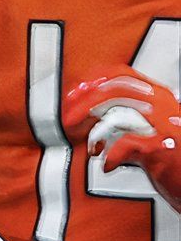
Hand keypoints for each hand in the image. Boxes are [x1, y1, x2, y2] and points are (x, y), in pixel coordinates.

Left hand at [62, 66, 180, 205]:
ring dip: (96, 133)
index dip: (93, 83)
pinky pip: (126, 144)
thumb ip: (123, 116)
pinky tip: (108, 165)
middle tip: (69, 121)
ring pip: (118, 115)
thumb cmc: (171, 157)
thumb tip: (87, 110)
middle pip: (116, 91)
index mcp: (158, 97)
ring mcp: (164, 125)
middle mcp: (162, 106)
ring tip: (92, 147)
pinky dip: (111, 156)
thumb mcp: (148, 129)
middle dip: (85, 105)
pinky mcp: (162, 147)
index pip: (123, 75)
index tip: (74, 95)